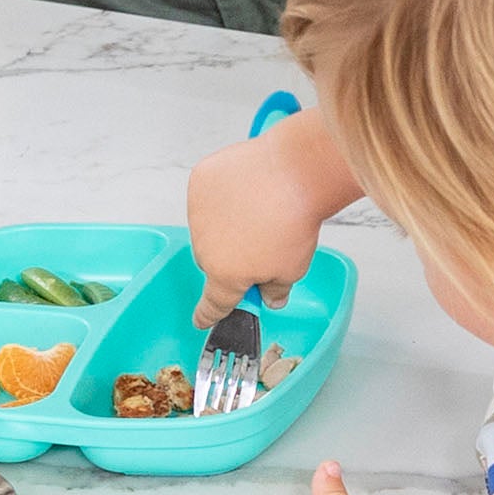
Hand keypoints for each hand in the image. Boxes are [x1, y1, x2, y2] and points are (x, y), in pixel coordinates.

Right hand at [187, 97, 349, 324]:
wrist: (294, 174)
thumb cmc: (295, 222)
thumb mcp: (293, 269)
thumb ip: (276, 289)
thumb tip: (271, 298)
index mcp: (225, 275)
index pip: (214, 303)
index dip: (208, 314)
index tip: (202, 320)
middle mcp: (204, 246)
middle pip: (212, 259)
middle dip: (231, 256)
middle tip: (260, 242)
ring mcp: (198, 211)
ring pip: (207, 225)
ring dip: (225, 223)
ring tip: (259, 209)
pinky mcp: (201, 181)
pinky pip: (208, 194)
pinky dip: (223, 194)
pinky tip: (248, 188)